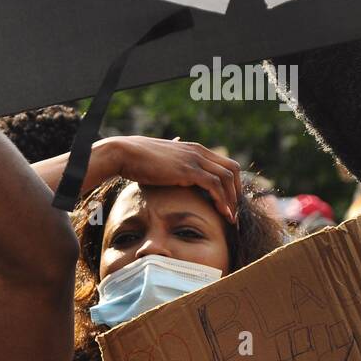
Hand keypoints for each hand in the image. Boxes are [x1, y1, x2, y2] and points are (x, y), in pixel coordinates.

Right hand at [106, 136, 240, 223]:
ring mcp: (195, 160)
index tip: (229, 201)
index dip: (232, 183)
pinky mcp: (188, 170)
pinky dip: (221, 200)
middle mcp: (199, 152)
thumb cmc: (138, 159)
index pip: (226, 164)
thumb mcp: (162, 157)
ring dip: (231, 200)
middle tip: (233, 211)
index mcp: (196, 149)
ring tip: (230, 217)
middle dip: (236, 192)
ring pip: (227, 179)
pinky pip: (214, 186)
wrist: (124, 154)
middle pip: (233, 170)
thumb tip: (177, 143)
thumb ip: (173, 153)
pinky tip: (222, 213)